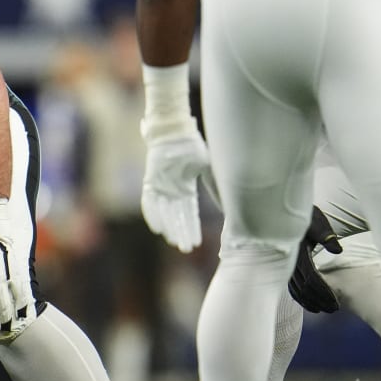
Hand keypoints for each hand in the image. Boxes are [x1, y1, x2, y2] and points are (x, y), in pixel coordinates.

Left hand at [140, 121, 208, 252]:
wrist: (174, 132)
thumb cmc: (192, 147)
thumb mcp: (207, 167)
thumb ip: (215, 184)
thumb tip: (231, 199)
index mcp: (186, 190)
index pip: (190, 214)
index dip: (192, 229)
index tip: (196, 244)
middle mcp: (173, 192)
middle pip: (177, 217)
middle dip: (182, 232)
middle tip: (185, 249)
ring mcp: (160, 187)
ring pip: (164, 213)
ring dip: (169, 227)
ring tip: (174, 241)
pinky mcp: (150, 181)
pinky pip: (149, 202)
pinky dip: (153, 215)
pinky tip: (157, 228)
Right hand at [288, 207, 344, 313]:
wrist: (283, 213)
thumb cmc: (304, 216)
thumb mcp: (316, 222)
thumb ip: (326, 236)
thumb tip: (338, 250)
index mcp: (298, 253)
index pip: (312, 278)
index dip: (324, 292)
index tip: (335, 301)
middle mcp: (289, 262)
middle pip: (305, 288)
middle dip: (320, 300)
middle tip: (334, 309)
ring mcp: (285, 267)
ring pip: (297, 291)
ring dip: (310, 302)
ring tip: (324, 309)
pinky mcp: (285, 269)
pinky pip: (292, 288)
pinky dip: (301, 299)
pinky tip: (310, 304)